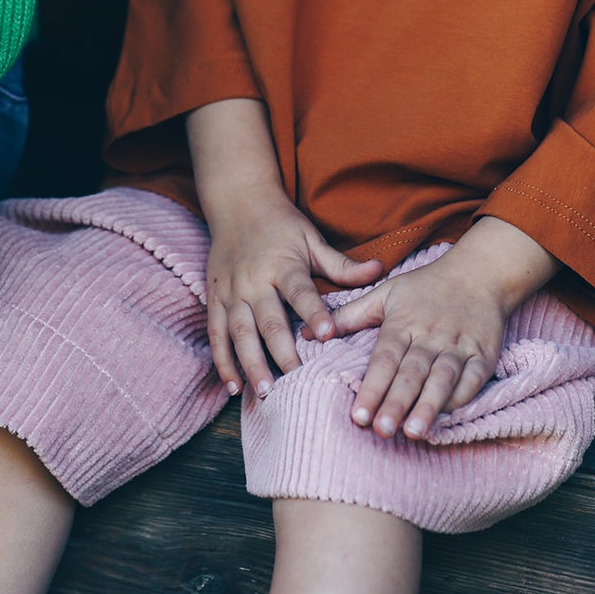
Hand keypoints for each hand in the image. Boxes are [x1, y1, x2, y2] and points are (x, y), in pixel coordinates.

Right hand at [186, 97, 382, 398]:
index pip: (300, 292)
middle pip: (267, 320)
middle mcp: (254, 280)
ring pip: (239, 332)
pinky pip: (216, 334)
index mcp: (283, 265)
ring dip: (250, 363)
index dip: (314, 313)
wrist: (237, 202)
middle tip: (295, 380)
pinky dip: (222, 360)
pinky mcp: (215, 299)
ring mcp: (231, 292)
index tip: (327, 335)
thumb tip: (379, 270)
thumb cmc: (281, 224)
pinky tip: (232, 385)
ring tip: (263, 391)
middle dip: (280, 352)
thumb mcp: (312, 239)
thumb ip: (341, 264)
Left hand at [331, 217, 559, 439]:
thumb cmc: (426, 287)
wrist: (479, 272)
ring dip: (428, 405)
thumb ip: (350, 315)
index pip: (384, 359)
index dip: (372, 387)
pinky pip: (474, 378)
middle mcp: (430, 335)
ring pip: (442, 378)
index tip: (359, 415)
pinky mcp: (483, 354)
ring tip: (414, 431)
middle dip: (396, 403)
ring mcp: (459, 345)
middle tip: (381, 431)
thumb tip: (309, 332)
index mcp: (403, 323)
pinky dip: (462, 397)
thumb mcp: (386, 293)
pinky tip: (449, 416)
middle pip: (411, 372)